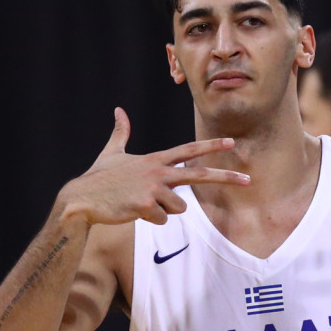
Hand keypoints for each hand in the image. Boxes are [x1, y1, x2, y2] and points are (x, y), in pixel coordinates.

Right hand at [59, 107, 248, 225]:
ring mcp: (152, 189)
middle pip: (199, 175)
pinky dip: (150, 219)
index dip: (211, 147)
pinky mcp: (145, 206)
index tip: (231, 144)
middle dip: (226, 177)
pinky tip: (134, 212)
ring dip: (164, 210)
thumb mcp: (112, 152)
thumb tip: (118, 110)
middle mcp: (157, 171)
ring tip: (142, 204)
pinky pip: (162, 219)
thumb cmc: (99, 177)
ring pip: (179, 207)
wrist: (82, 198)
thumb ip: (120, 132)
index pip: (188, 150)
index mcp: (154, 160)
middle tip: (248, 179)